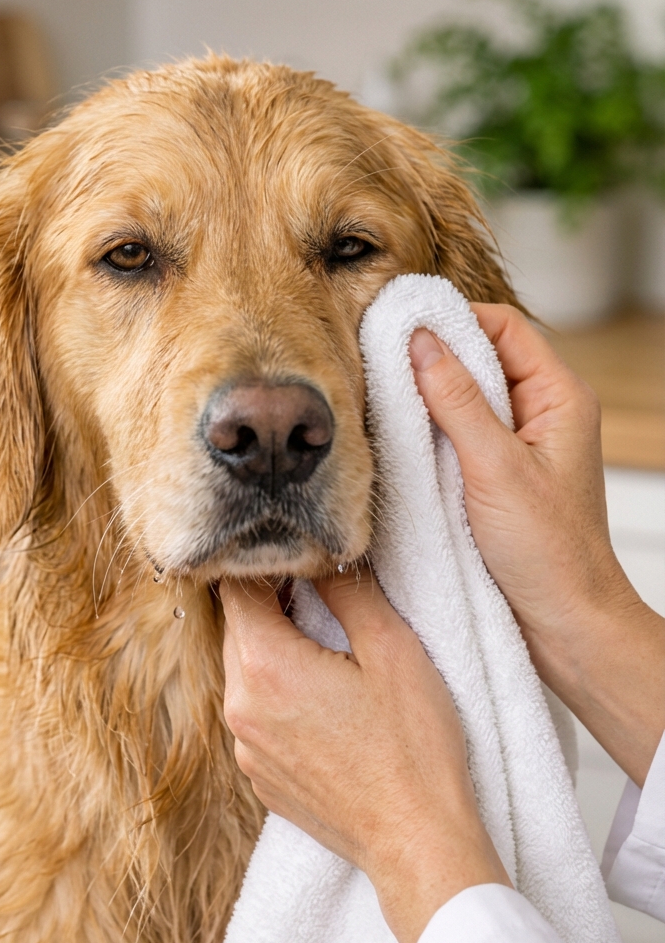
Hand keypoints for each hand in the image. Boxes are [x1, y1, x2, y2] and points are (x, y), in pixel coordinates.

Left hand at [220, 571, 509, 942]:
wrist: (416, 842)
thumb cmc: (413, 746)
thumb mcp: (392, 649)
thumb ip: (347, 592)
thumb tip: (321, 558)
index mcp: (265, 666)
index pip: (235, 588)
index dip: (265, 563)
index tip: (300, 558)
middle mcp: (239, 707)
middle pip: (236, 629)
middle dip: (271, 604)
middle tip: (320, 595)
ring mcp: (245, 747)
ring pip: (244, 673)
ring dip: (275, 651)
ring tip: (328, 650)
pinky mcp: (260, 777)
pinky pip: (255, 715)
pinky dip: (279, 696)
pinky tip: (326, 703)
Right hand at [410, 305, 664, 784]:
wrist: (563, 624)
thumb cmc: (548, 553)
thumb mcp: (497, 470)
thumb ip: (458, 402)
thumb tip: (420, 341)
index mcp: (560, 398)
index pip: (503, 327)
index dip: (453, 319)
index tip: (401, 323)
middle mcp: (541, 414)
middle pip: (481, 359)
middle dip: (433, 357)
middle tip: (379, 359)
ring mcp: (517, 446)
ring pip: (465, 399)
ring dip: (427, 399)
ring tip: (382, 399)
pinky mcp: (495, 477)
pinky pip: (457, 437)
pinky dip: (428, 434)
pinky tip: (398, 442)